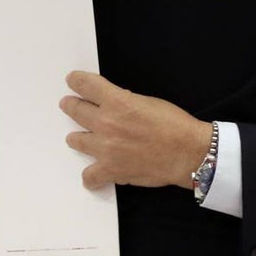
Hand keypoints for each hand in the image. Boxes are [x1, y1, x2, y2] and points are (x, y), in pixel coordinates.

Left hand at [60, 71, 211, 189]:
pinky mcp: (110, 170)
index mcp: (118, 101)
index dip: (76, 81)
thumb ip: (125, 101)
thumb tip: (113, 104)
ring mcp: (105, 149)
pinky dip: (90, 175)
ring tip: (77, 137)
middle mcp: (106, 123)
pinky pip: (89, 175)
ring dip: (77, 137)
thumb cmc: (174, 124)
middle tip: (68, 104)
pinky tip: (93, 172)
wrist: (187, 152)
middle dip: (71, 105)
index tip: (72, 80)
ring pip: (76, 140)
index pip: (86, 85)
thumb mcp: (149, 102)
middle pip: (76, 110)